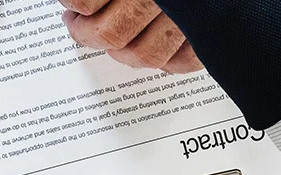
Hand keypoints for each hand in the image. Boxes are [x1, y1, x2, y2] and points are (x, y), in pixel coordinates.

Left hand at [57, 0, 201, 71]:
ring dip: (120, 53)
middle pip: (111, 33)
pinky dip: (167, 62)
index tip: (71, 3)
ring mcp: (188, 14)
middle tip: (78, 24)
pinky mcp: (209, 27)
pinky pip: (187, 61)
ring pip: (145, 55)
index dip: (73, 3)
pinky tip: (152, 50)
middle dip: (87, 33)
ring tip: (109, 38)